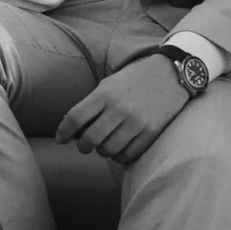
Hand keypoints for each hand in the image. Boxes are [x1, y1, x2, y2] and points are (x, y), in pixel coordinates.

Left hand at [55, 54, 189, 164]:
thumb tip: (73, 126)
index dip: (64, 131)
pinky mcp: (151, 133)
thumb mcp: (109, 84)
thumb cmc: (134, 79)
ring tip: (105, 144)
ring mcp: (136, 122)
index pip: (76, 117)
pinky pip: (128, 155)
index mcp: (105, 93)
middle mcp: (119, 109)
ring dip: (102, 151)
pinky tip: (120, 148)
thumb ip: (92, 103)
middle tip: (84, 145)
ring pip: (108, 150)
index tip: (60, 139)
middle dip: (83, 146)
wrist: (169, 74)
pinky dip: (120, 156)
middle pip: (90, 139)